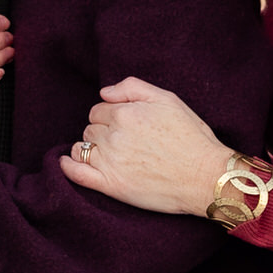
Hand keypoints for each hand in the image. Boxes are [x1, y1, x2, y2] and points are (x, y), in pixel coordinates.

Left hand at [60, 77, 233, 215]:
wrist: (205, 176)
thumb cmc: (191, 137)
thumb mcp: (167, 99)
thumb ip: (132, 87)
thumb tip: (104, 92)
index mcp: (125, 113)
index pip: (99, 109)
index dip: (111, 116)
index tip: (127, 126)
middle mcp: (114, 136)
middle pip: (91, 128)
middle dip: (103, 132)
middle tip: (127, 142)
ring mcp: (110, 162)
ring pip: (83, 147)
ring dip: (91, 148)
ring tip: (110, 155)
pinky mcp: (111, 185)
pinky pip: (76, 173)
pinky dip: (68, 166)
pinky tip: (67, 163)